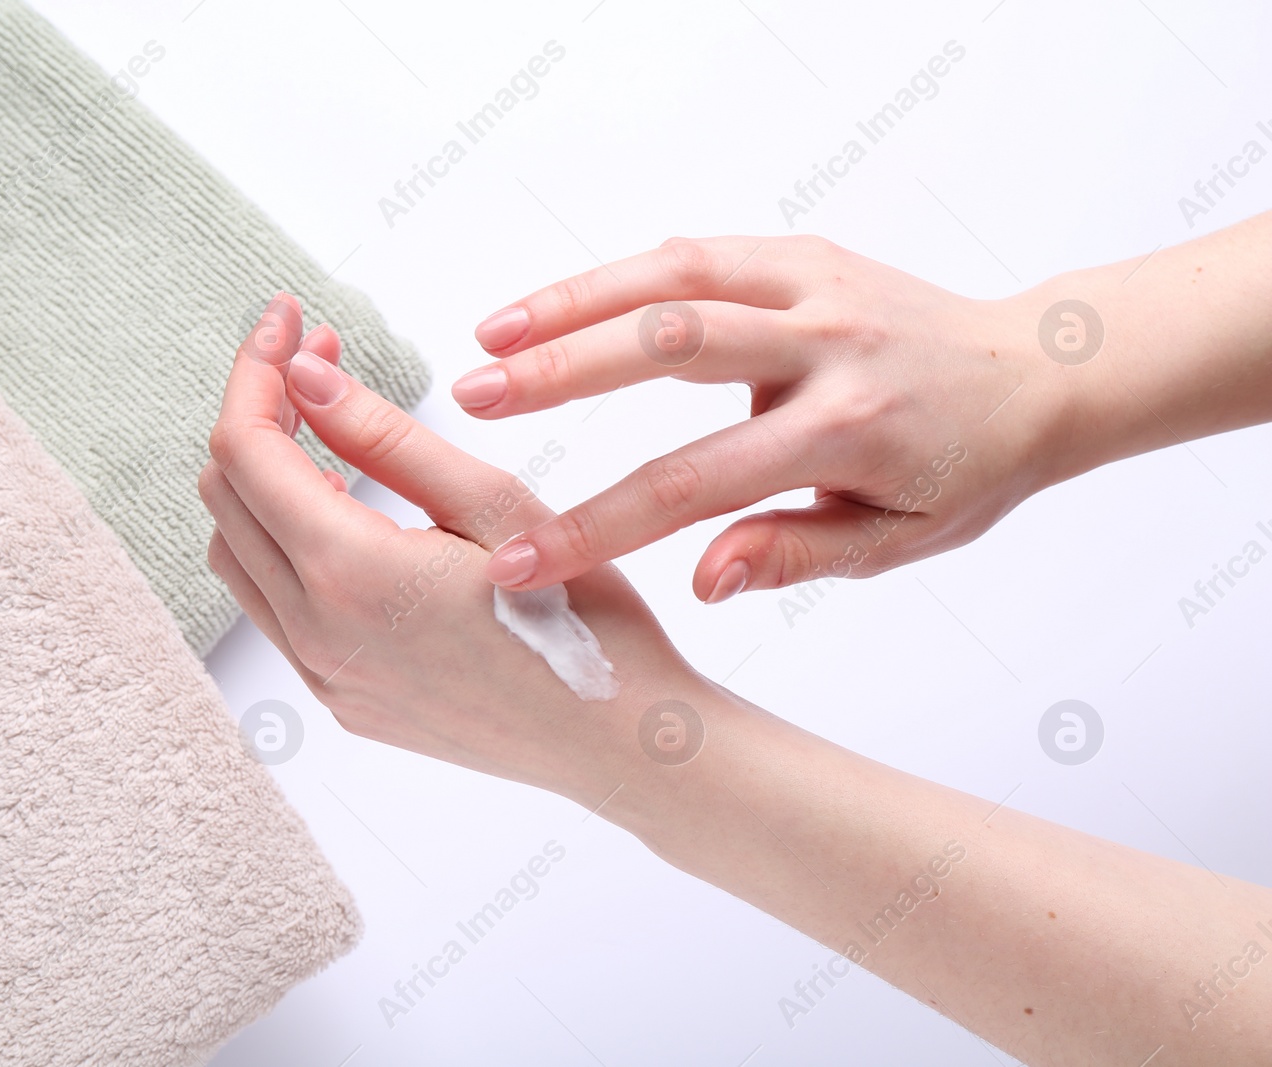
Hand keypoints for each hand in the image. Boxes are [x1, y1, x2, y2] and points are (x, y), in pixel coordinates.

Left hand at [198, 294, 692, 802]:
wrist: (620, 742)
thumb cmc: (585, 619)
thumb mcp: (493, 504)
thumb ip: (386, 437)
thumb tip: (304, 378)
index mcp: (351, 576)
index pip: (248, 449)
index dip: (258, 369)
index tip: (291, 321)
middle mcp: (316, 634)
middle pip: (226, 497)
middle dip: (260, 412)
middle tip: (322, 362)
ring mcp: (323, 676)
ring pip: (237, 556)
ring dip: (263, 481)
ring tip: (328, 433)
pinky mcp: (341, 699)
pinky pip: (273, 608)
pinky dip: (283, 544)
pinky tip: (345, 513)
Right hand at [453, 236, 1071, 599]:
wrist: (1032, 373)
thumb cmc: (959, 470)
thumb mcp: (891, 541)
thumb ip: (791, 554)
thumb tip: (697, 578)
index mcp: (847, 430)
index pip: (694, 483)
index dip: (596, 527)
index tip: (517, 562)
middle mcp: (827, 345)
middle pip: (671, 348)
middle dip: (562, 375)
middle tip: (472, 401)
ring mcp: (815, 285)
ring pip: (674, 279)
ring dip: (572, 303)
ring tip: (489, 339)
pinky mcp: (804, 253)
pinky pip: (697, 253)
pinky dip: (619, 275)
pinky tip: (555, 306)